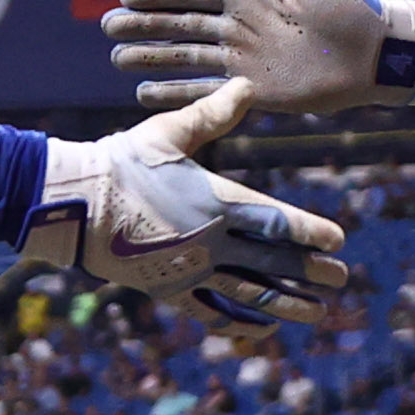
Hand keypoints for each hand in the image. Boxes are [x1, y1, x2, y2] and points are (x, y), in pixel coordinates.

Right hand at [20, 83, 354, 327]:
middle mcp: (209, 242)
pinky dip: (240, 323)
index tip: (337, 241)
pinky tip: (262, 330)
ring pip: (249, 293)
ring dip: (288, 304)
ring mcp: (190, 271)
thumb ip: (212, 114)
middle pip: (271, 261)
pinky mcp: (168, 290)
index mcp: (214, 202)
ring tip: (317, 312)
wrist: (73, 205)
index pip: (274, 220)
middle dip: (310, 272)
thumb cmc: (121, 162)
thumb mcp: (168, 132)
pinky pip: (211, 313)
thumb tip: (247, 85)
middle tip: (340, 280)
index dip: (309, 232)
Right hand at [100, 0, 408, 113]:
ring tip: (118, 60)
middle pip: (180, 25)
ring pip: (186, 58)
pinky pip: (206, 93)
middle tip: (107, 27)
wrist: (376, 55)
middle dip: (143, 26)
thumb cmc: (351, 7)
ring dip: (153, 59)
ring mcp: (244, 59)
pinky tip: (147, 96)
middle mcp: (240, 25)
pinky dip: (177, 94)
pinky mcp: (253, 91)